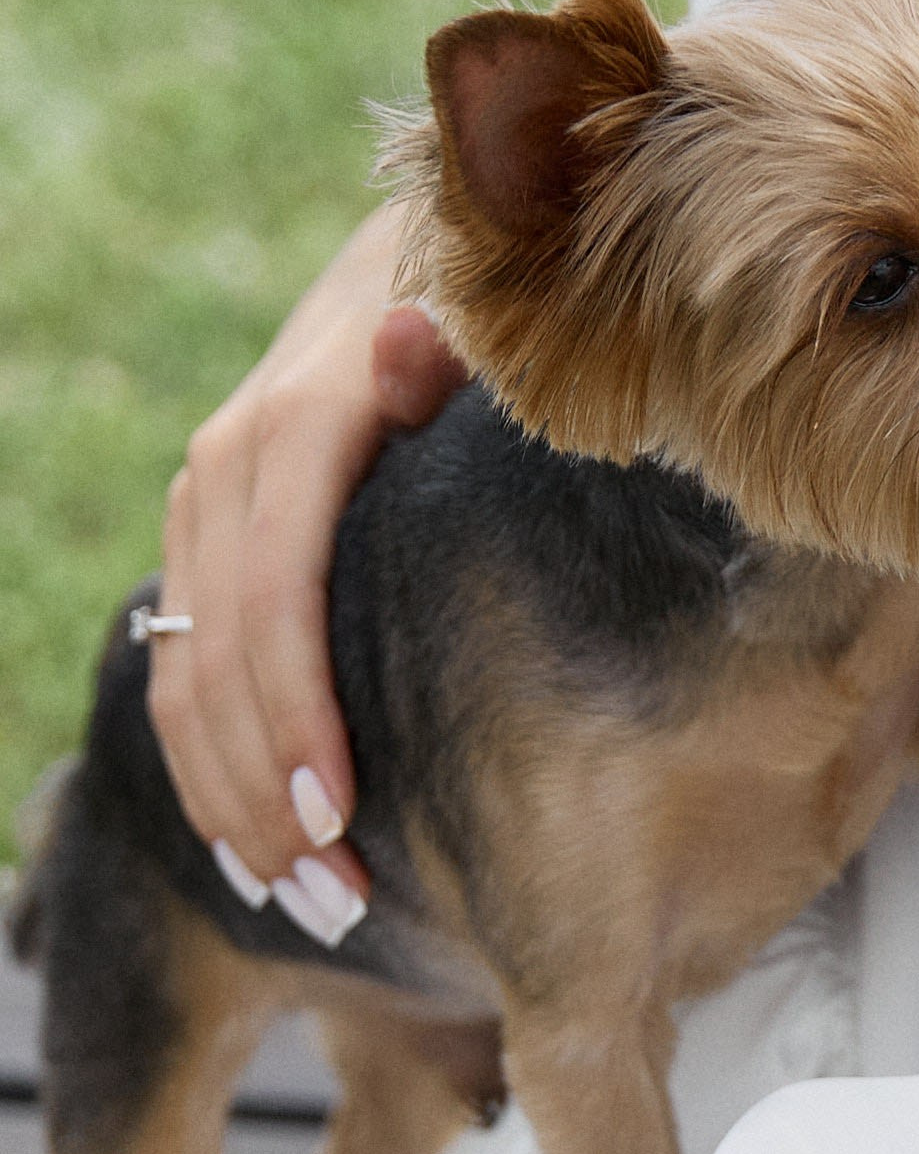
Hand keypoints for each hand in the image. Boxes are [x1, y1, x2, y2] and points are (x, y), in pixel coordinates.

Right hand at [149, 211, 464, 942]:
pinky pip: (188, 672)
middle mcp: (232, 467)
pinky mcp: (213, 539)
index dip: (300, 712)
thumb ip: (448, 356)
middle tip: (342, 896)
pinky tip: (257, 853)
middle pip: (223, 657)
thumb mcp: (490, 323)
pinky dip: (212, 770)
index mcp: (300, 426)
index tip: (342, 812)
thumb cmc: (495, 310)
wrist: (429, 252)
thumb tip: (405, 351)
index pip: (277, 594)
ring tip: (313, 901)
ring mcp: (210, 504)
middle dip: (271, 791)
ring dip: (237, 801)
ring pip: (190, 677)